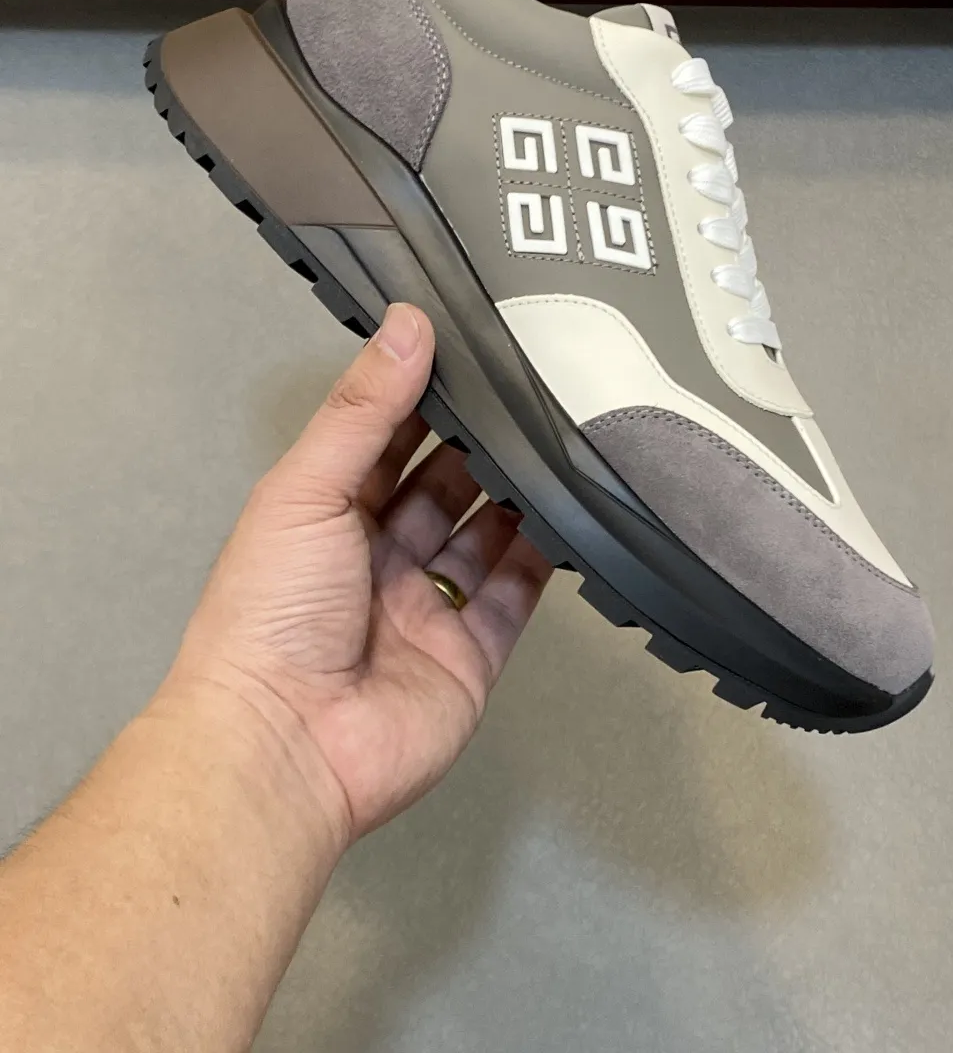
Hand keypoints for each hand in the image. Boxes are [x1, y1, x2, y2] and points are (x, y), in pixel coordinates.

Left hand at [167, 304, 552, 846]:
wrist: (286, 745)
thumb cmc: (267, 618)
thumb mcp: (306, 489)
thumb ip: (363, 410)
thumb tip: (405, 326)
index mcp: (323, 517)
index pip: (383, 442)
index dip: (421, 399)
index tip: (467, 350)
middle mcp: (374, 560)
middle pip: (440, 486)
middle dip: (478, 444)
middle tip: (527, 391)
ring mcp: (424, 609)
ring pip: (483, 536)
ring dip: (514, 494)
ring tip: (556, 440)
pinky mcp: (469, 654)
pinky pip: (514, 595)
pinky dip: (542, 557)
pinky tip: (566, 515)